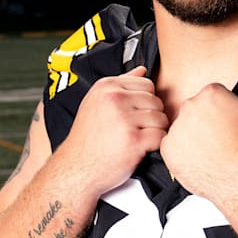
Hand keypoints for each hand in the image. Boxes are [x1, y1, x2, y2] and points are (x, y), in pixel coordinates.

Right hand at [59, 66, 168, 196]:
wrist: (75, 168)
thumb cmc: (88, 138)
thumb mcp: (96, 103)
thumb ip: (120, 84)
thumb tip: (143, 69)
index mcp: (107, 86)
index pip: (147, 84)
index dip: (146, 101)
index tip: (135, 115)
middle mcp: (114, 98)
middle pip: (156, 101)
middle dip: (152, 117)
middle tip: (138, 130)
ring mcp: (124, 119)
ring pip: (161, 118)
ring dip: (156, 131)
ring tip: (139, 139)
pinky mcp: (133, 140)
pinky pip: (161, 136)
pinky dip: (156, 145)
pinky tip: (141, 149)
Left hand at [160, 70, 237, 200]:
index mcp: (211, 94)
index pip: (210, 95)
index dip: (220, 109)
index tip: (226, 122)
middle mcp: (190, 107)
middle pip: (194, 109)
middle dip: (204, 121)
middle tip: (219, 138)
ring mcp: (177, 128)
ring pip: (181, 127)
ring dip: (191, 136)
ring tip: (210, 150)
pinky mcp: (168, 148)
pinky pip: (171, 146)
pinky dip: (181, 152)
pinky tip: (199, 158)